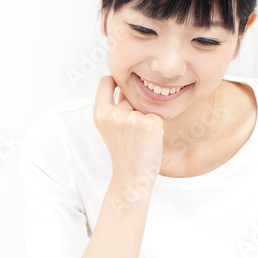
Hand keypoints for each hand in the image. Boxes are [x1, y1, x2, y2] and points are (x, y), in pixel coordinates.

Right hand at [93, 75, 163, 191]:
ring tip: (140, 138)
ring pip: (144, 107)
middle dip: (134, 109)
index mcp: (100, 114)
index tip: (120, 85)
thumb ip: (115, 105)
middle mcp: (114, 114)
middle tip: (131, 133)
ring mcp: (133, 118)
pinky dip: (157, 127)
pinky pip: (157, 115)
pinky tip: (149, 140)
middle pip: (130, 96)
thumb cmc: (123, 151)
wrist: (132, 176)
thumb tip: (126, 85)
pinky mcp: (151, 123)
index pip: (106, 82)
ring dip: (146, 119)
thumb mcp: (109, 127)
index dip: (114, 80)